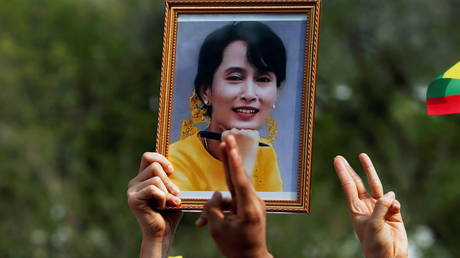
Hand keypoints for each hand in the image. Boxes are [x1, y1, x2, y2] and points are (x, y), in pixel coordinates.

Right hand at [127, 152, 181, 257]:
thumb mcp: (171, 190)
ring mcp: (132, 190)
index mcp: (143, 178)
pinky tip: (162, 207)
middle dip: (169, 180)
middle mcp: (135, 182)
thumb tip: (173, 165)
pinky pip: (153, 189)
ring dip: (167, 191)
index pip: (148, 157)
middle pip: (154, 165)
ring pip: (156, 178)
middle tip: (175, 193)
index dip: (160, 158)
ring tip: (170, 203)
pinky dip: (162, 198)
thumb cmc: (170, 212)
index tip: (171, 170)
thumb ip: (169, 177)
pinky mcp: (133, 199)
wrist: (163, 232)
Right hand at [196, 135, 271, 257]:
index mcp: (248, 208)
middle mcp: (253, 202)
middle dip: (230, 157)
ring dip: (214, 205)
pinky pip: (231, 202)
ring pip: (229, 195)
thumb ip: (213, 207)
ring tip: (202, 224)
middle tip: (228, 137)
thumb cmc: (235, 247)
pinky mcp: (249, 207)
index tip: (230, 146)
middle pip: (238, 176)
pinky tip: (204, 223)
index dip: (233, 162)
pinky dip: (219, 209)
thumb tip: (215, 194)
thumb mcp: (218, 229)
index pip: (239, 180)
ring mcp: (252, 204)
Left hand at [333, 153, 407, 257]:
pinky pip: (394, 202)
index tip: (337, 159)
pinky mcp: (393, 213)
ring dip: (369, 172)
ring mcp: (379, 209)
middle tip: (341, 157)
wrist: (389, 257)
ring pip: (375, 186)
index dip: (343, 172)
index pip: (348, 186)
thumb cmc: (376, 243)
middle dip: (350, 169)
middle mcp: (366, 206)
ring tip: (362, 156)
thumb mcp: (374, 224)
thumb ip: (381, 206)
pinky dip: (394, 203)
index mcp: (356, 209)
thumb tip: (391, 194)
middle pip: (357, 183)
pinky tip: (394, 210)